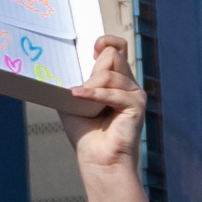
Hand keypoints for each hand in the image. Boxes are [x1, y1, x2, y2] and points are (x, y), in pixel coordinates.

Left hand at [60, 36, 151, 201]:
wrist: (97, 159)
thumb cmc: (85, 133)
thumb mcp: (73, 101)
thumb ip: (74, 81)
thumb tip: (64, 65)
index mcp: (115, 80)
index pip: (118, 47)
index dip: (106, 42)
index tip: (92, 49)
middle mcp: (128, 83)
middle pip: (113, 54)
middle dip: (93, 70)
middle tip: (80, 91)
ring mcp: (135, 93)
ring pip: (110, 72)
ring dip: (90, 86)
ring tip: (77, 99)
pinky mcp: (137, 104)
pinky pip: (113, 92)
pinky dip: (93, 94)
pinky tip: (77, 96)